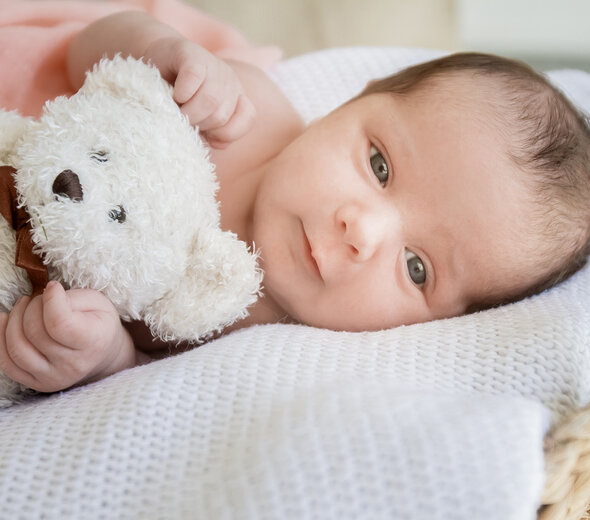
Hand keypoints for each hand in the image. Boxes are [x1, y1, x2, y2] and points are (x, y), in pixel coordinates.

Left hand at [0, 282, 135, 392]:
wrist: (102, 354)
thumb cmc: (98, 322)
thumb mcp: (98, 302)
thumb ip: (73, 297)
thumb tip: (47, 293)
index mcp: (94, 342)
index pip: (59, 323)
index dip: (50, 300)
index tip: (53, 287)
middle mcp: (73, 365)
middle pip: (34, 332)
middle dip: (32, 307)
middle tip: (39, 298)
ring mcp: (54, 378)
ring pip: (17, 349)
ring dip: (13, 320)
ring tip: (24, 307)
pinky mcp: (38, 384)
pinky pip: (7, 364)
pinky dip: (0, 339)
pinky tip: (5, 322)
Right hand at [144, 37, 255, 147]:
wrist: (156, 62)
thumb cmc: (178, 98)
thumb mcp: (198, 120)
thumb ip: (212, 134)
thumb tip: (218, 143)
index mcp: (237, 97)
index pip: (248, 117)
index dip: (225, 132)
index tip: (206, 133)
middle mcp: (230, 80)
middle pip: (222, 115)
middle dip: (200, 125)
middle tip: (184, 119)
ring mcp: (214, 65)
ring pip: (210, 99)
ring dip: (189, 112)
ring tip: (177, 110)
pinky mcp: (192, 54)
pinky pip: (193, 78)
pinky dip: (182, 93)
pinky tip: (174, 94)